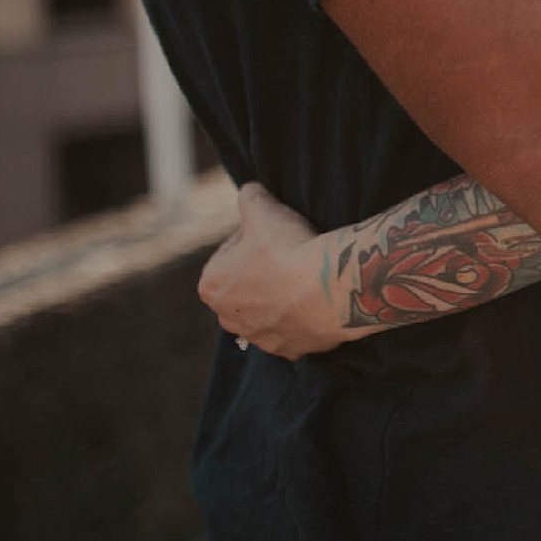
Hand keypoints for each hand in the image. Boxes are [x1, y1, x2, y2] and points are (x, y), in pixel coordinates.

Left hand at [198, 183, 344, 359]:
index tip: (274, 233)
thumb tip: (250, 190)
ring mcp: (259, 338)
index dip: (253, 239)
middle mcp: (228, 319)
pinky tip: (316, 299)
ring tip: (307, 276)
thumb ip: (249, 196)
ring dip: (282, 297)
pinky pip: (293, 330)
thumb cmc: (289, 249)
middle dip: (264, 273)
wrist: (329, 288)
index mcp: (212, 285)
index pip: (230, 254)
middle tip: (291, 254)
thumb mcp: (263, 209)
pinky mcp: (289, 350)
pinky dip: (302, 318)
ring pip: (268, 311)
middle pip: (247, 287)